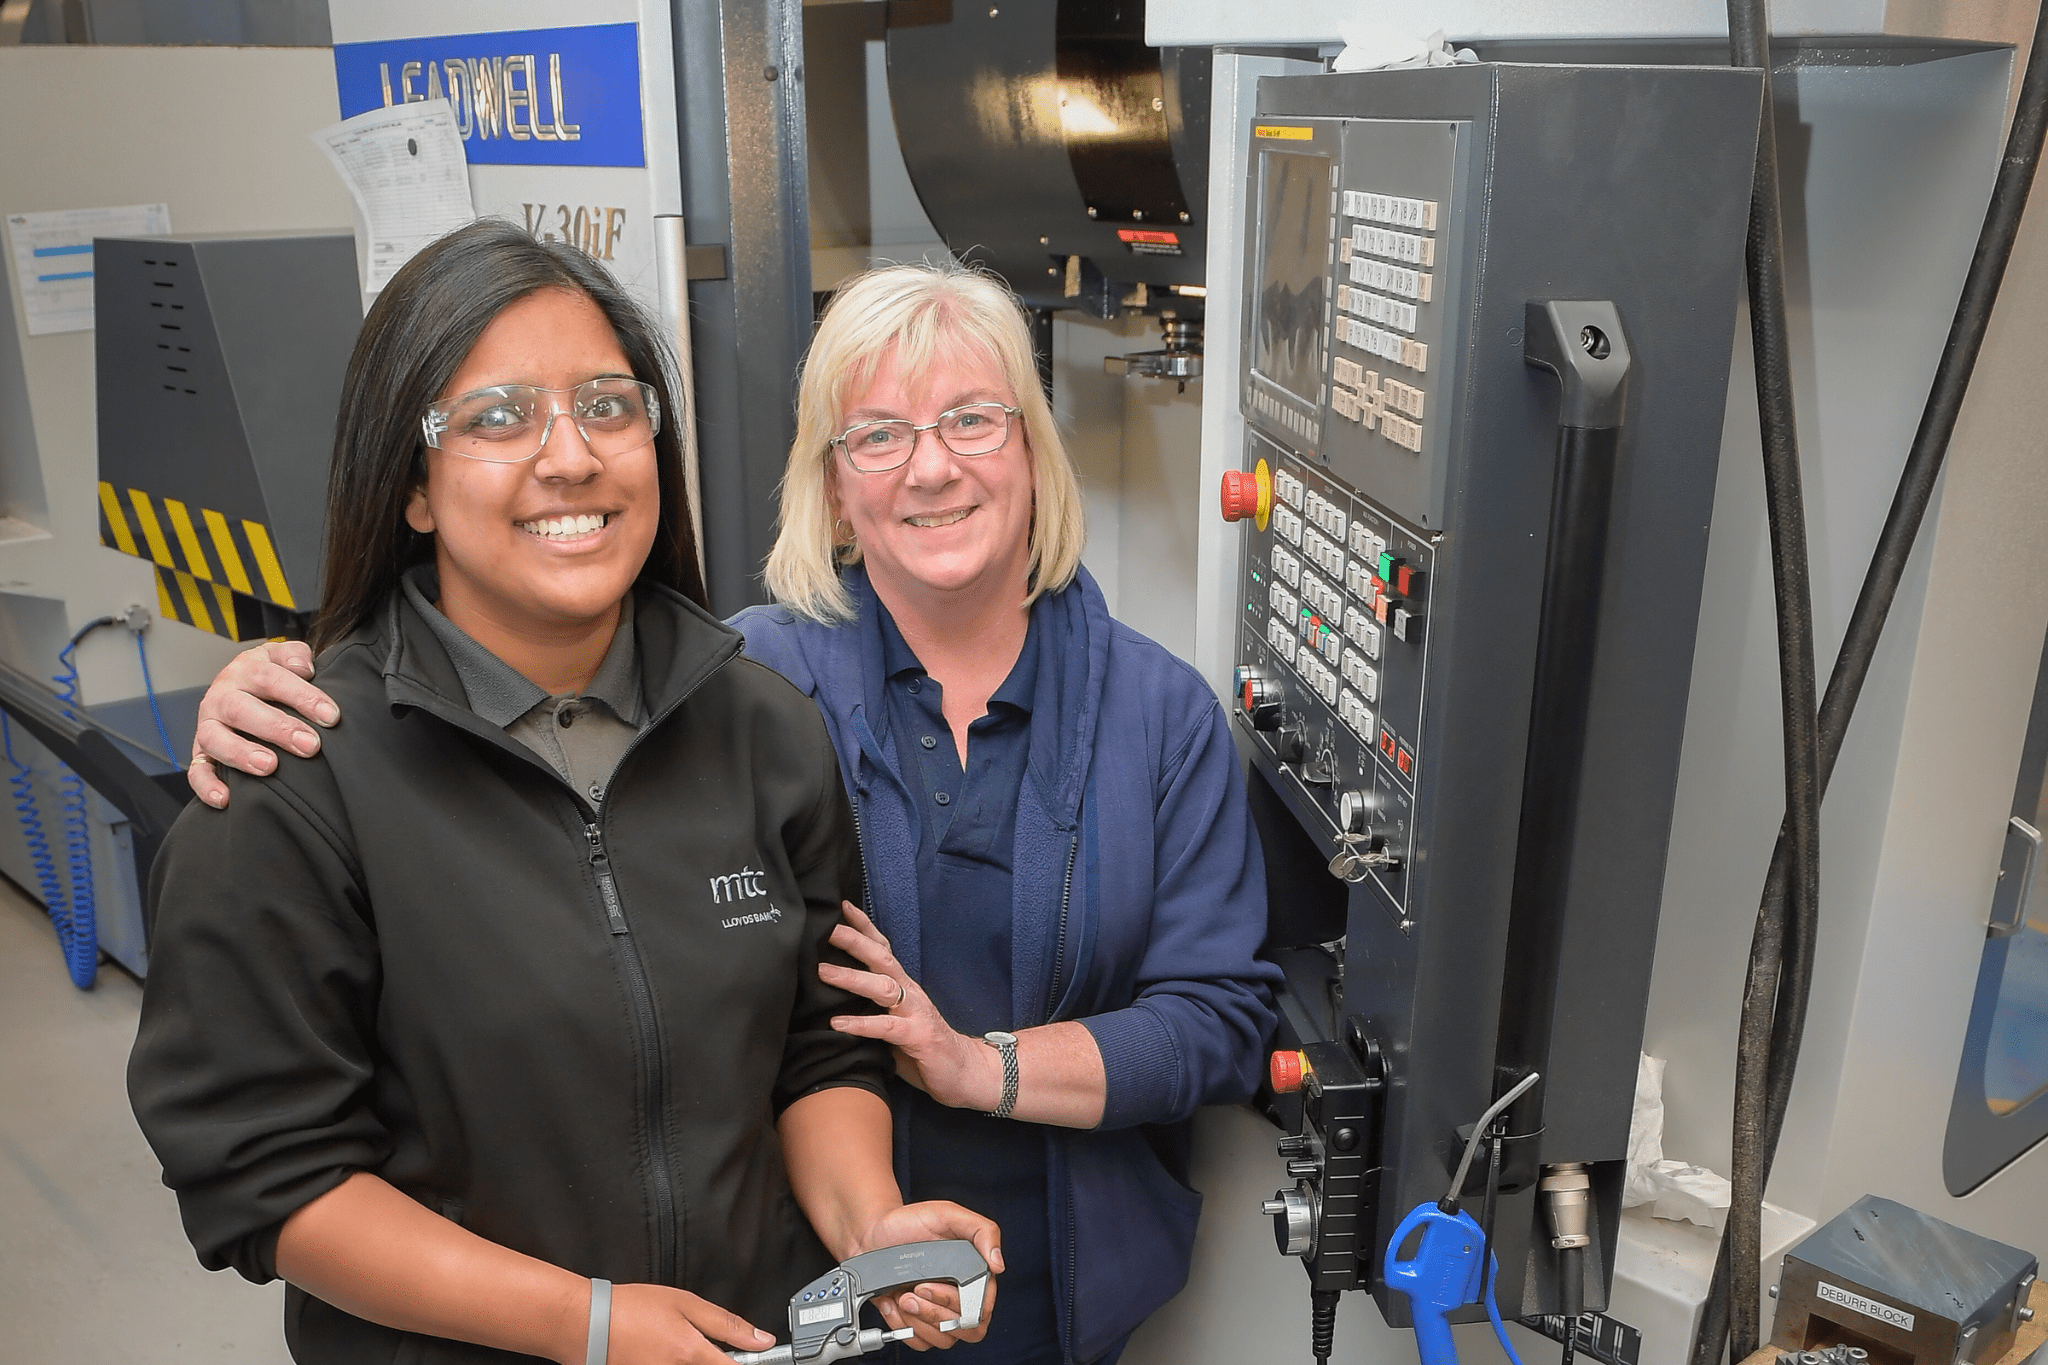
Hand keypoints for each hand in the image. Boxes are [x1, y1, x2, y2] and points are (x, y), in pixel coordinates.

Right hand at [187, 640, 340, 807]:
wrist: (242, 690)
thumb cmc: (272, 679)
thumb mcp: (282, 658)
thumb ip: (295, 655)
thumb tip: (304, 667)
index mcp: (245, 670)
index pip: (270, 678)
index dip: (301, 696)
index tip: (330, 716)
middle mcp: (222, 697)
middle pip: (241, 709)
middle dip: (277, 728)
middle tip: (310, 745)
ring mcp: (208, 726)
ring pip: (214, 739)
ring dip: (241, 753)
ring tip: (270, 766)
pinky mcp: (200, 753)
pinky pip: (197, 771)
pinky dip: (207, 786)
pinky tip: (227, 799)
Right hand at [603, 1283, 775, 1364]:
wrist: (588, 1324)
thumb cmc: (631, 1309)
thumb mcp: (686, 1304)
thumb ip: (727, 1325)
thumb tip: (762, 1340)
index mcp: (692, 1354)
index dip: (748, 1363)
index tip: (756, 1357)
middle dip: (717, 1362)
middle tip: (702, 1346)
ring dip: (696, 1363)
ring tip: (677, 1347)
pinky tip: (666, 1356)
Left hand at [821, 903, 1001, 1112]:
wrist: (967, 1073)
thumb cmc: (924, 1049)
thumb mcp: (896, 1023)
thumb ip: (873, 1009)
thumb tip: (831, 1004)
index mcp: (904, 987)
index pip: (882, 949)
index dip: (863, 927)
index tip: (840, 907)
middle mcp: (910, 993)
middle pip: (880, 959)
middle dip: (853, 941)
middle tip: (825, 928)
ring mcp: (916, 1013)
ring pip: (883, 987)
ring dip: (851, 977)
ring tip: (822, 972)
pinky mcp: (918, 1037)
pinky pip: (886, 1027)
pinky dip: (861, 1023)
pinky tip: (838, 1023)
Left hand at [845, 1201, 1002, 1352]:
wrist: (874, 1232)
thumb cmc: (911, 1222)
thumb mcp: (948, 1214)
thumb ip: (982, 1231)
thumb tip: (998, 1264)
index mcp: (973, 1275)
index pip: (981, 1308)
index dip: (956, 1303)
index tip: (927, 1285)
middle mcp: (959, 1296)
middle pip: (966, 1329)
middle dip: (935, 1314)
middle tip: (913, 1291)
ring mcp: (938, 1311)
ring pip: (943, 1339)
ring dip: (918, 1321)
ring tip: (902, 1296)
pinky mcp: (917, 1322)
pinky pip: (920, 1342)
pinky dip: (904, 1327)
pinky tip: (894, 1303)